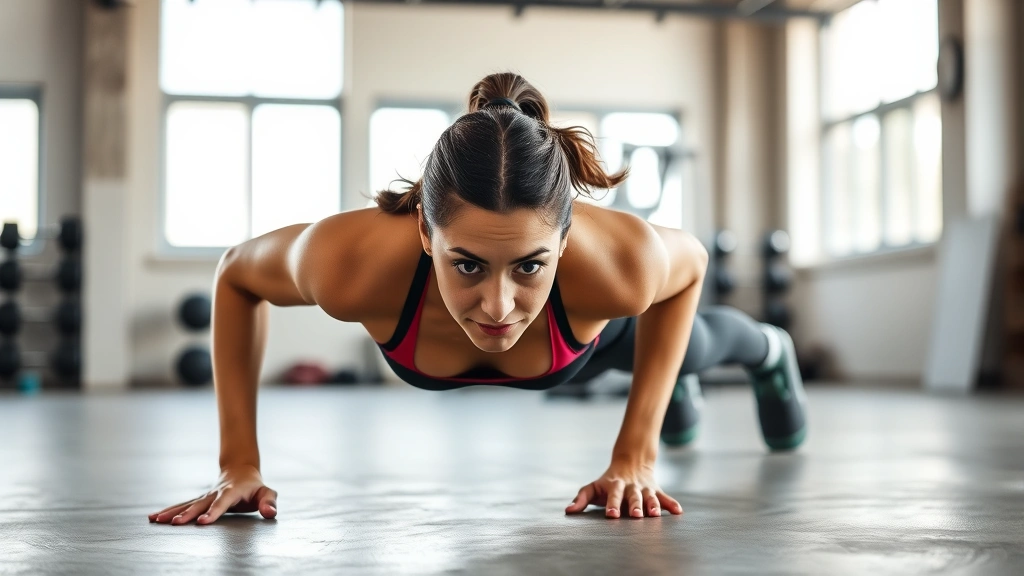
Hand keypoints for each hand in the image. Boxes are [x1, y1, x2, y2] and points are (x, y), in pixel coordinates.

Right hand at [148, 464, 277, 525]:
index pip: (223, 503)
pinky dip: (168, 510)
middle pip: (200, 504)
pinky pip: (182, 505)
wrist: (240, 471)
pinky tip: (153, 518)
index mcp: (232, 491)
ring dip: (172, 512)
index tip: (202, 522)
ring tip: (156, 520)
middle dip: (187, 514)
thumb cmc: (255, 487)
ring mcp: (205, 495)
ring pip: (187, 504)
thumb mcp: (267, 492)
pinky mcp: (198, 499)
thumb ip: (269, 502)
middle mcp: (215, 493)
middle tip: (175, 523)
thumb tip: (270, 513)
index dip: (213, 512)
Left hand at [565, 460, 682, 518]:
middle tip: (636, 515)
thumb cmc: (607, 482)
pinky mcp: (655, 491)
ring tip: (655, 515)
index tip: (611, 515)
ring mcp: (644, 488)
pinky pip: (665, 497)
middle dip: (635, 505)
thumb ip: (581, 499)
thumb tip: (569, 511)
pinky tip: (678, 512)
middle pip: (633, 496)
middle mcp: (631, 487)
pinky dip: (671, 504)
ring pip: (650, 496)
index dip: (612, 504)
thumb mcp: (593, 487)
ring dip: (653, 505)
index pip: (613, 495)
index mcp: (614, 485)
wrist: (630, 461)